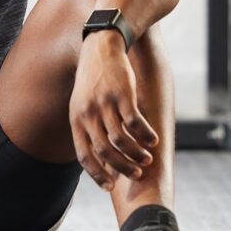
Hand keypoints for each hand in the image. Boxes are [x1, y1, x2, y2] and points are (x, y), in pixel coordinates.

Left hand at [69, 30, 158, 190]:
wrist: (101, 45)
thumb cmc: (94, 78)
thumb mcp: (82, 102)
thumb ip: (88, 126)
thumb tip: (101, 154)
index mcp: (76, 119)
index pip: (84, 155)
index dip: (96, 173)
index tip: (110, 186)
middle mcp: (87, 113)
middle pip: (104, 151)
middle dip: (121, 167)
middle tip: (136, 173)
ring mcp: (104, 103)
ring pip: (120, 139)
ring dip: (136, 153)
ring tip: (147, 158)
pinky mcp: (122, 93)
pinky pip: (134, 122)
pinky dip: (145, 134)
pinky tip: (154, 140)